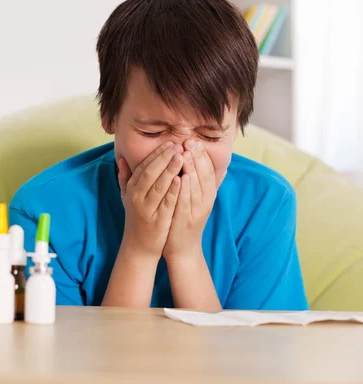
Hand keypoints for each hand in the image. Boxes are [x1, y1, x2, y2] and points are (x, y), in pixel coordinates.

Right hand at [117, 141, 183, 258]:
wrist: (139, 245)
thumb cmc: (136, 218)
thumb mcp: (127, 197)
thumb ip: (125, 178)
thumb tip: (121, 160)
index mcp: (131, 189)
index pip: (143, 167)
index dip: (156, 154)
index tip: (169, 143)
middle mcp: (136, 197)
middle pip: (150, 173)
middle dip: (163, 158)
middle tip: (177, 145)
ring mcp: (146, 209)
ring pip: (158, 185)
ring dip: (169, 170)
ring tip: (181, 157)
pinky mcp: (157, 220)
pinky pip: (165, 203)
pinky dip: (173, 190)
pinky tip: (181, 179)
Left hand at [163, 140, 221, 262]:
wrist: (182, 249)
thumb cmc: (184, 220)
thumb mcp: (194, 200)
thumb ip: (197, 183)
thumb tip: (205, 163)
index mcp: (207, 195)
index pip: (208, 171)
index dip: (202, 155)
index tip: (194, 140)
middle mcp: (205, 202)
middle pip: (204, 176)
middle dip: (197, 157)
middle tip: (190, 141)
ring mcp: (197, 212)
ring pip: (197, 187)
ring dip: (193, 169)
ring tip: (186, 153)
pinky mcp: (187, 221)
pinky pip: (187, 203)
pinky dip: (186, 190)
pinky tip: (182, 178)